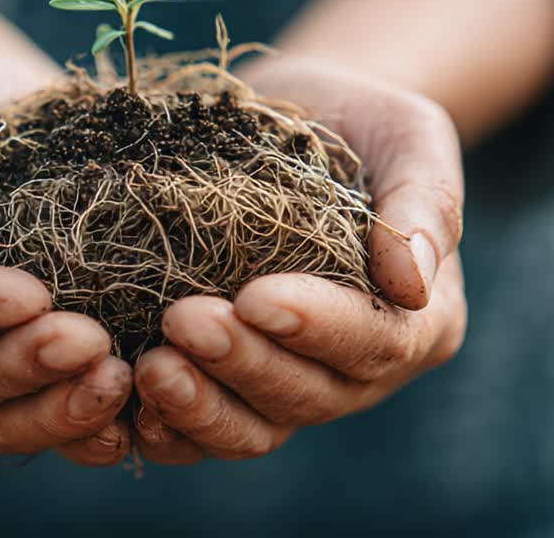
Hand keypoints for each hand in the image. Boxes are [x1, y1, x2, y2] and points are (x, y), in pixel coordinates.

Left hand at [132, 60, 465, 462]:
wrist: (298, 122)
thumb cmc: (361, 123)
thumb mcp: (408, 138)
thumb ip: (424, 202)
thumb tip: (412, 282)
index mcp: (421, 320)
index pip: (375, 341)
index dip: (316, 327)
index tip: (255, 296)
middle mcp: (361, 370)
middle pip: (308, 394)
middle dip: (243, 363)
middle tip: (181, 320)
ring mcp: (296, 386)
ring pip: (254, 427)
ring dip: (200, 407)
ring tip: (149, 368)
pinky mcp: (235, 388)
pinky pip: (206, 432)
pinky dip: (170, 429)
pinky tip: (129, 404)